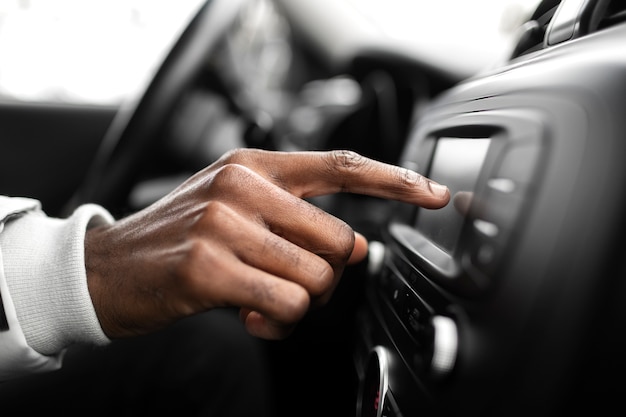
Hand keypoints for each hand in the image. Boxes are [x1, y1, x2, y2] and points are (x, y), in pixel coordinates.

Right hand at [85, 149, 448, 339]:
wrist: (109, 267)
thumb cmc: (181, 238)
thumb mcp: (235, 208)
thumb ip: (293, 218)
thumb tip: (354, 248)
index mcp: (255, 165)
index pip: (341, 165)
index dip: (395, 180)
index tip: (433, 193)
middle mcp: (243, 186)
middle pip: (339, 239)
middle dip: (327, 275)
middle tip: (292, 282)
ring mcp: (224, 223)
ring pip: (316, 277)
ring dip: (299, 301)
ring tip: (262, 297)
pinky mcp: (209, 266)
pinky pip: (285, 304)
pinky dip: (278, 320)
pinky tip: (250, 313)